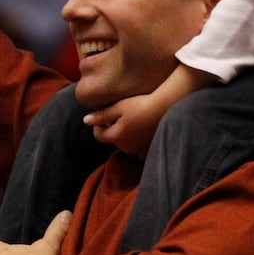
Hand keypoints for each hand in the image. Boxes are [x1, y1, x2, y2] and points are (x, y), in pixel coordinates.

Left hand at [83, 63, 213, 156]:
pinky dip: (139, 142)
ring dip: (126, 136)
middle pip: (113, 140)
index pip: (98, 135)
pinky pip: (140, 150)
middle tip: (120, 115)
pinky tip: (143, 130)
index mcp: (116, 136)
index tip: (104, 116)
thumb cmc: (142, 104)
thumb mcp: (119, 106)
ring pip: (126, 145)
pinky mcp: (151, 148)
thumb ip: (102, 115)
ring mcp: (139, 150)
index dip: (98, 126)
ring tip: (133, 120)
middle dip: (113, 130)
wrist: (168, 107)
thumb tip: (86, 121)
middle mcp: (126, 147)